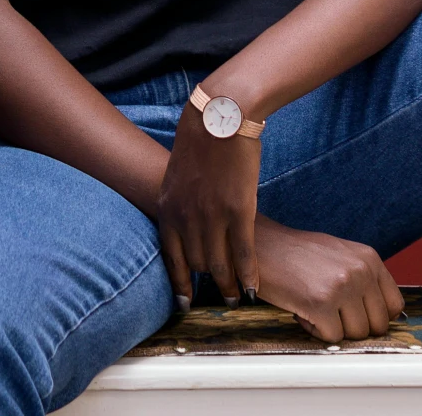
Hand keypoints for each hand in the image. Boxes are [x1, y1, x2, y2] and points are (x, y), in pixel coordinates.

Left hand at [156, 107, 263, 303]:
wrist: (219, 117)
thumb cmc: (200, 139)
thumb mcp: (177, 174)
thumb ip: (180, 201)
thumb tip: (187, 219)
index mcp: (168, 209)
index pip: (171, 258)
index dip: (179, 284)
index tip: (184, 303)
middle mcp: (186, 218)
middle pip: (197, 264)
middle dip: (208, 285)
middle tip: (221, 299)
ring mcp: (211, 217)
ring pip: (219, 266)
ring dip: (229, 287)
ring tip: (237, 299)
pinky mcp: (238, 212)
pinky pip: (243, 254)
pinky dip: (248, 275)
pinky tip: (253, 289)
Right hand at [249, 219, 403, 343]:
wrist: (258, 245)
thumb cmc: (294, 254)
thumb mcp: (339, 256)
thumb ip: (363, 280)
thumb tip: (383, 316)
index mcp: (368, 258)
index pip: (394, 306)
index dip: (374, 316)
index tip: (355, 315)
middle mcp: (360, 271)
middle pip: (378, 325)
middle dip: (353, 326)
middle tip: (330, 312)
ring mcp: (342, 286)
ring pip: (356, 334)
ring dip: (333, 328)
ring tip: (314, 307)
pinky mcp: (321, 303)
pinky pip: (332, 337)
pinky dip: (315, 331)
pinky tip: (302, 311)